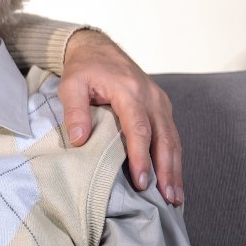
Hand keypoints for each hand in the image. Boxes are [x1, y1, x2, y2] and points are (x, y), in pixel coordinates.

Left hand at [59, 29, 182, 205]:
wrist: (98, 48)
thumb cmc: (84, 68)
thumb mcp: (71, 85)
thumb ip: (75, 111)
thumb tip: (79, 141)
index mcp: (129, 91)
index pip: (139, 128)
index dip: (140, 156)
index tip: (141, 180)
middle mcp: (151, 97)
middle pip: (164, 137)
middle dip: (166, 169)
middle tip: (168, 198)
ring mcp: (160, 101)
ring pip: (173, 139)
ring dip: (175, 168)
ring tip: (175, 197)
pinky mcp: (162, 106)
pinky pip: (172, 134)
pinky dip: (174, 157)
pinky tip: (173, 177)